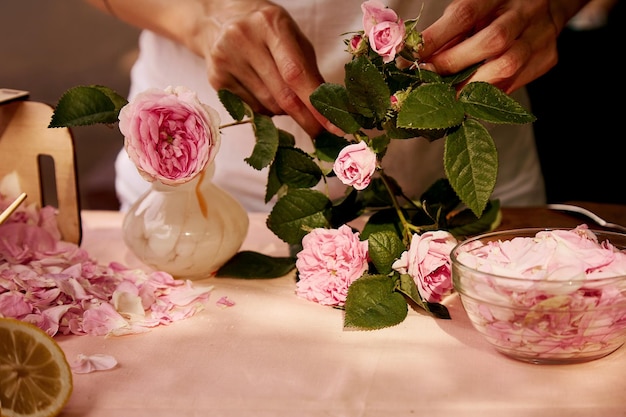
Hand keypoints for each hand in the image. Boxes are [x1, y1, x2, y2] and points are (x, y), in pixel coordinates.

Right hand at [192, 1, 332, 135]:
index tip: (334, 125)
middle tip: (320, 132)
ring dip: (284, 111)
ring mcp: (226, 60)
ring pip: (268, 107)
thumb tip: (327, 110)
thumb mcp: (293, 38)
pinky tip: (262, 91)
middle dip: (305, 118)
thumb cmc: (266, 31)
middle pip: (281, 96)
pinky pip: (252, 110)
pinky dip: (265, 109)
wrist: (220, 20)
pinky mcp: (216, 79)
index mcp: (270, 24)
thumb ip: (310, 71)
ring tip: (283, 94)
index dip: (315, 104)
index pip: (296, 73)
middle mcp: (243, 40)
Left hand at [418, 0, 589, 92]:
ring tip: (447, 99)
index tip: (414, 58)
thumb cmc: (497, 8)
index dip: (437, 38)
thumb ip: (450, 32)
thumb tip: (418, 59)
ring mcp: (540, 35)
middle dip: (455, 64)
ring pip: (507, 67)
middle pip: (492, 41)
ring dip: (471, 87)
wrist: (548, 4)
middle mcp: (525, 11)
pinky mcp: (547, 57)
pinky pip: (515, 83)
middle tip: (429, 81)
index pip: (465, 14)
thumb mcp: (474, 8)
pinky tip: (469, 101)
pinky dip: (488, 95)